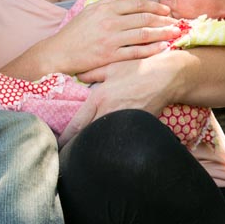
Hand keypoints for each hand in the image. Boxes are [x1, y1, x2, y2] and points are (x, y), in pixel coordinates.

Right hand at [48, 0, 180, 75]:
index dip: (154, 6)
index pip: (136, 4)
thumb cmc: (75, 31)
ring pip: (143, 34)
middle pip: (143, 18)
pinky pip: (135, 52)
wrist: (59, 52)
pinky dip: (151, 49)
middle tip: (177, 22)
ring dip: (162, 33)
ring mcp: (110, 39)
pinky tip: (163, 48)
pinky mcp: (110, 56)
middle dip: (163, 20)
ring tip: (175, 33)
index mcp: (105, 9)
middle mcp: (109, 22)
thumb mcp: (91, 10)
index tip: (167, 10)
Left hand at [58, 50, 186, 144]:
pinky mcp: (138, 125)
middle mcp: (108, 111)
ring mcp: (123, 120)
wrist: (164, 76)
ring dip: (96, 145)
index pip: (78, 123)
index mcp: (98, 98)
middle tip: (70, 154)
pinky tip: (111, 149)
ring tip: (87, 155)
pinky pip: (122, 137)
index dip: (66, 137)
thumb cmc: (136, 69)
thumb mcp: (111, 68)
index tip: (59, 146)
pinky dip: (115, 143)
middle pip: (89, 135)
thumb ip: (92, 74)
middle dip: (79, 145)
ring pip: (105, 138)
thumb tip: (77, 76)